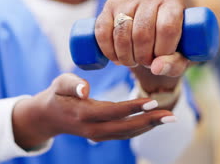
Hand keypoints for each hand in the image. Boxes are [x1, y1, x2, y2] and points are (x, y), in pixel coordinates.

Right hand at [12, 73, 174, 149]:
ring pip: (128, 133)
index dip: (134, 108)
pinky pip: (125, 133)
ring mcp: (98, 135)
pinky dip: (142, 128)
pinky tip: (156, 120)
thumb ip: (71, 84)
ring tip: (170, 118)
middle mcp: (93, 129)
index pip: (113, 111)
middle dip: (150, 122)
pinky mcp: (103, 135)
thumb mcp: (59, 84)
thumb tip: (85, 88)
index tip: (152, 101)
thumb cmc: (56, 94)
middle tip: (171, 116)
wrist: (48, 117)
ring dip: (150, 126)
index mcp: (83, 114)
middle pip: (125, 128)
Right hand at [94, 0, 189, 84]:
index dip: (163, 50)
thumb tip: (156, 68)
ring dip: (126, 56)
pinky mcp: (111, 4)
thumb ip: (174, 64)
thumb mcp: (183, 54)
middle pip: (142, 33)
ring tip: (133, 60)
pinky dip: (108, 50)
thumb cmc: (174, 40)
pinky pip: (103, 31)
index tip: (161, 59)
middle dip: (143, 56)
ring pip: (122, 33)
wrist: (156, 24)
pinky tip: (116, 58)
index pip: (167, 28)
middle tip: (147, 62)